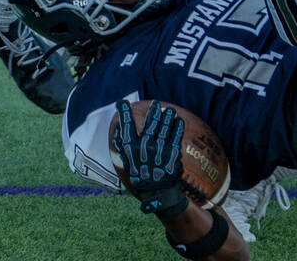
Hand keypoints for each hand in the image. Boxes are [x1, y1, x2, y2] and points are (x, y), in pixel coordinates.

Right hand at [112, 100, 187, 218]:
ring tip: (170, 111)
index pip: (125, 125)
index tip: (122, 102)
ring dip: (168, 115)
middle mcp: (144, 146)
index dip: (123, 112)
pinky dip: (178, 126)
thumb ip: (122, 148)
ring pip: (165, 125)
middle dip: (154, 109)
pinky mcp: (172, 153)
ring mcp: (159, 149)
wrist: (158, 193)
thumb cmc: (140, 177)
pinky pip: (176, 134)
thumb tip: (118, 131)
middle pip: (150, 121)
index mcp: (131, 149)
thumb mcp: (126, 164)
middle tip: (156, 103)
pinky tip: (179, 121)